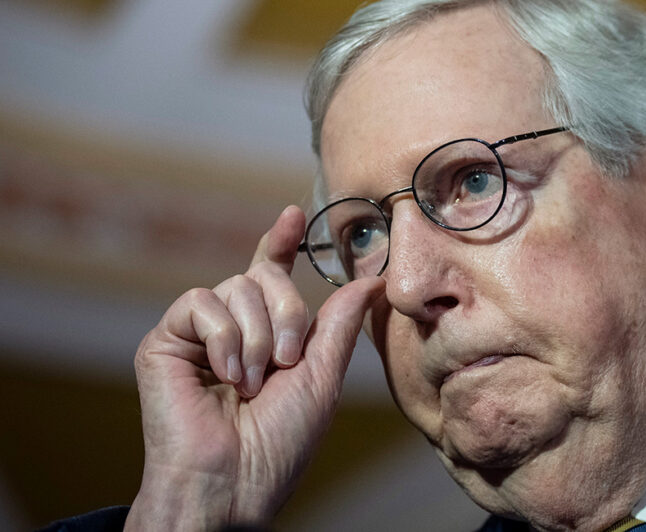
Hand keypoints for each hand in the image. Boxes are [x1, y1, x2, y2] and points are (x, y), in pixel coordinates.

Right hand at [125, 206, 384, 529]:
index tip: (294, 215)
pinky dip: (224, 338)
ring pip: (234, 287)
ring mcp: (196, 335)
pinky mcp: (164, 342)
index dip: (281, 244)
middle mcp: (230, 329)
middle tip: (285, 362)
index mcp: (266, 336)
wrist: (233, 481)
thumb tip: (371, 279)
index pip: (270, 277)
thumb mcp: (322, 377)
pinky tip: (227, 376)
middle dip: (285, 315)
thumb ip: (339, 325)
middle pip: (261, 277)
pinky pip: (200, 303)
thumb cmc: (279, 442)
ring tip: (253, 382)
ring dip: (256, 337)